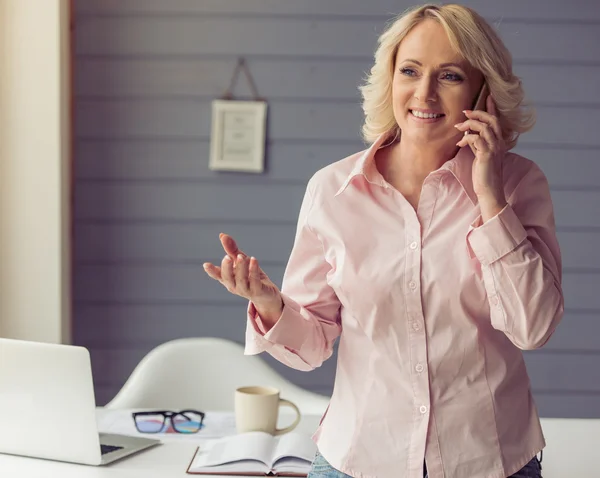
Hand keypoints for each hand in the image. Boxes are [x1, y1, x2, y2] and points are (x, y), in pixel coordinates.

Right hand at [203, 233, 281, 309]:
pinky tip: (253, 260)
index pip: (218, 275)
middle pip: (227, 278)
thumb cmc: (251, 276)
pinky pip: (254, 281)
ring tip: (241, 256)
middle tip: (227, 257)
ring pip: (241, 280)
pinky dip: (253, 270)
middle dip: (227, 268)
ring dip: (241, 268)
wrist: (267, 293)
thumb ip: (232, 250)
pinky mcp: (257, 291)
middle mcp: (234, 286)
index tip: (206, 265)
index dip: (211, 271)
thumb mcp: (242, 261)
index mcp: (228, 279)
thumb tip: (222, 235)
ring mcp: (245, 290)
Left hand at [454, 95, 506, 212]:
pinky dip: (467, 138)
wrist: (490, 191)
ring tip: (458, 127)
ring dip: (469, 124)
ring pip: (484, 127)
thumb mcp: (480, 156)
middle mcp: (499, 143)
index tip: (488, 97)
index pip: (496, 121)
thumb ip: (477, 145)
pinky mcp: (487, 155)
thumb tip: (468, 136)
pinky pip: (477, 138)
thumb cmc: (484, 176)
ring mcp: (494, 148)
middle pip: (491, 120)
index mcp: (499, 142)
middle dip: (478, 112)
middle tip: (465, 111)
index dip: (492, 108)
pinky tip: (460, 143)